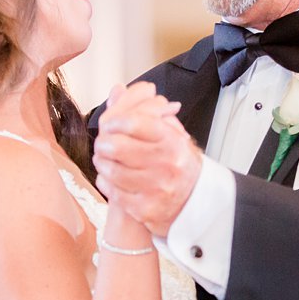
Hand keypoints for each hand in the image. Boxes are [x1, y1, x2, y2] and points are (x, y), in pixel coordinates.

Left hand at [92, 82, 196, 236]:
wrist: (196, 202)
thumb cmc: (178, 163)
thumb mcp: (169, 132)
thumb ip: (143, 111)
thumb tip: (117, 89)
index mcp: (173, 140)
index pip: (135, 122)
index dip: (115, 120)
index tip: (109, 124)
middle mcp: (168, 164)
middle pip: (117, 146)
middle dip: (104, 143)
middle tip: (103, 143)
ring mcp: (157, 188)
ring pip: (112, 170)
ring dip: (102, 163)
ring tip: (105, 160)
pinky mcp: (147, 209)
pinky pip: (114, 192)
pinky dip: (107, 183)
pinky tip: (111, 178)